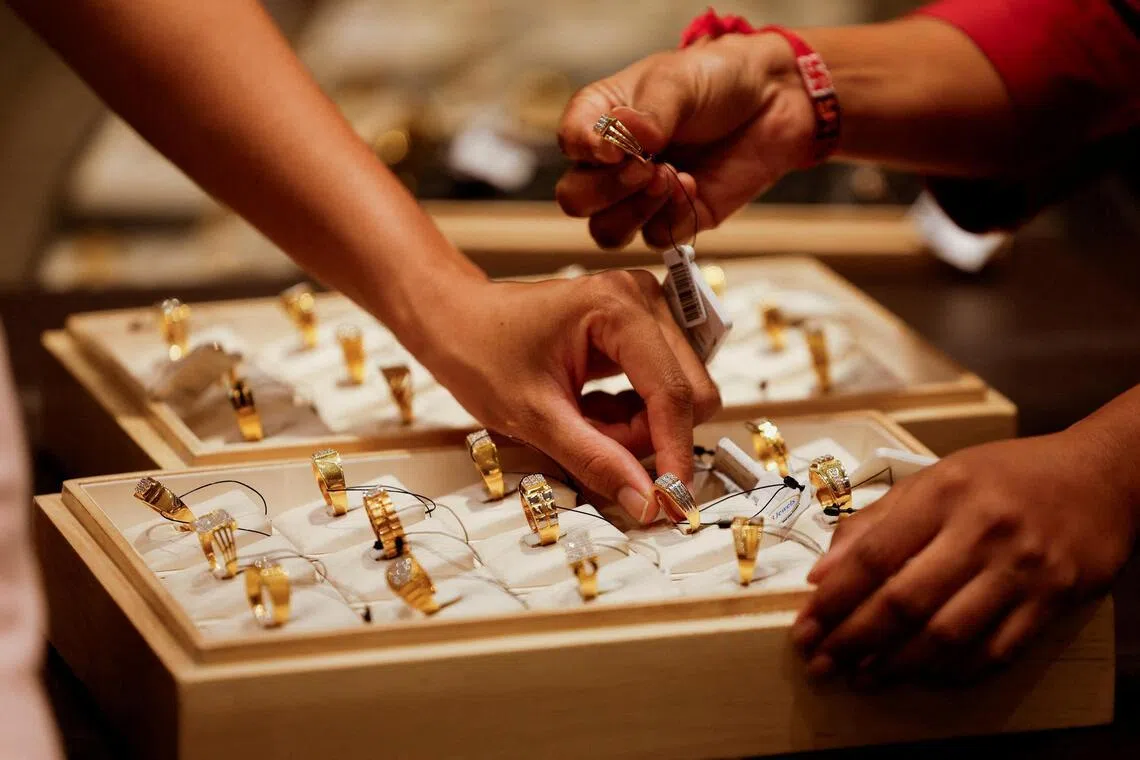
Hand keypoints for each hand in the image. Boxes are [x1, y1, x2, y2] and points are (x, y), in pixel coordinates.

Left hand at [412, 271, 720, 520]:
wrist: (455, 320)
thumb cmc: (480, 351)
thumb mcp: (534, 417)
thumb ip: (595, 460)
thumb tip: (647, 502)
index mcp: (618, 307)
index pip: (673, 392)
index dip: (675, 453)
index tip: (672, 501)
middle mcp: (643, 299)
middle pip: (688, 393)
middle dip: (647, 436)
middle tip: (593, 443)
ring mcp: (646, 311)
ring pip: (678, 396)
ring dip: (638, 428)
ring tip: (583, 423)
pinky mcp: (642, 328)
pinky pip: (661, 389)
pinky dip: (632, 415)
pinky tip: (590, 409)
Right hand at [555, 33, 813, 248]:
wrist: (774, 100)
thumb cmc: (717, 79)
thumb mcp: (678, 81)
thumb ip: (649, 112)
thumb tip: (626, 137)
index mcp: (600, 120)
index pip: (569, 143)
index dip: (584, 151)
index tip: (613, 147)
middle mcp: (612, 163)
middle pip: (577, 199)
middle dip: (607, 190)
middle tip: (645, 166)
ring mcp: (641, 196)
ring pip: (607, 232)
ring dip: (634, 211)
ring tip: (670, 177)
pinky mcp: (675, 219)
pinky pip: (656, 238)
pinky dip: (673, 217)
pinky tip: (694, 185)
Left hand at [791, 432, 1134, 683]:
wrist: (1100, 476)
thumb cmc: (1005, 477)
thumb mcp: (936, 478)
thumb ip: (876, 522)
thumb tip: (822, 572)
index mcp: (943, 493)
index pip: (874, 554)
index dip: (834, 597)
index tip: (806, 624)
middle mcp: (981, 530)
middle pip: (904, 600)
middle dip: (853, 639)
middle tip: (821, 662)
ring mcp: (1021, 569)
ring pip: (947, 634)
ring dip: (896, 665)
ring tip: (862, 676)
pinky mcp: (1054, 600)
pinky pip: (996, 650)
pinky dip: (952, 672)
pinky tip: (920, 677)